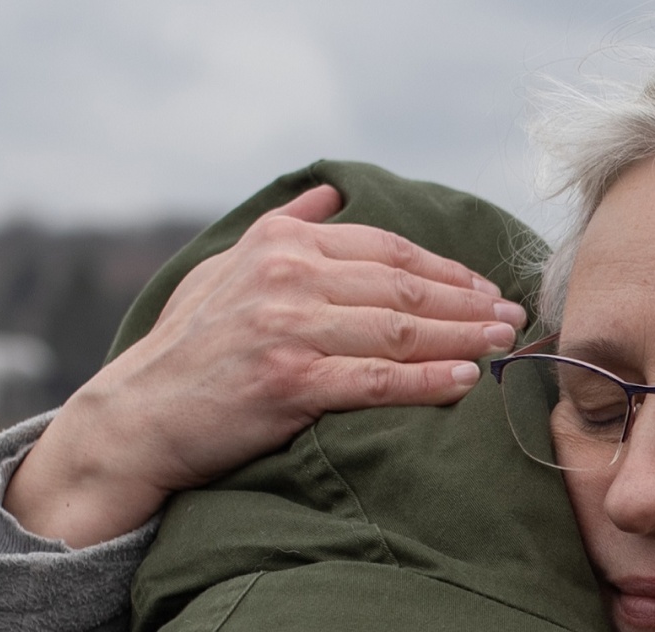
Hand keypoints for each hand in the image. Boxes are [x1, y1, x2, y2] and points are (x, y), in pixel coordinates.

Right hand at [5, 184, 526, 546]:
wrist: (140, 415)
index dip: (446, 269)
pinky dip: (430, 380)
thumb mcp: (226, 268)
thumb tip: (330, 193)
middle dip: (469, 303)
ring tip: (505, 344)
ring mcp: (288, 329)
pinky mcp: (289, 382)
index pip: (386, 248)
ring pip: (401, 330)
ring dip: (464, 338)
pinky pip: (379, 380)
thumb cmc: (191, 347)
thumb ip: (284, 228)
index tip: (486, 286)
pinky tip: (467, 380)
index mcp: (280, 243)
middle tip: (513, 316)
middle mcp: (285, 277)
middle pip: (404, 287)